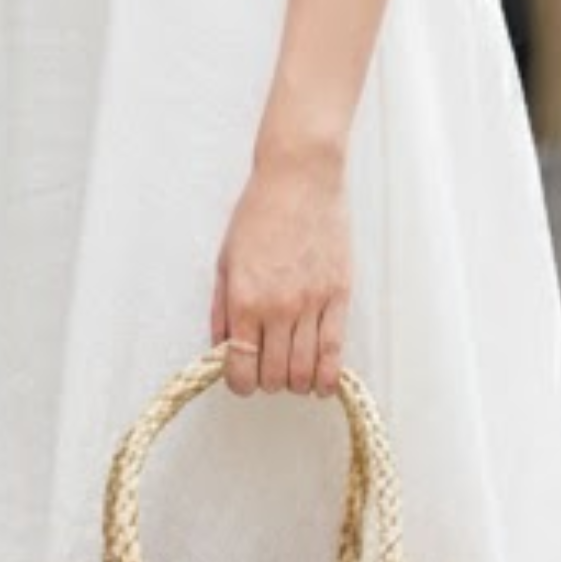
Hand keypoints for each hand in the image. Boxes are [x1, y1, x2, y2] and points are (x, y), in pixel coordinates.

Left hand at [211, 149, 348, 395]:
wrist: (300, 178)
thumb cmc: (259, 213)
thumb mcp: (225, 260)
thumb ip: (221, 309)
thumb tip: (221, 347)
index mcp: (245, 299)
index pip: (240, 366)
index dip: (239, 383)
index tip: (241, 380)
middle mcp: (279, 308)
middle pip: (275, 375)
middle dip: (267, 382)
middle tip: (266, 372)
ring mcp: (312, 303)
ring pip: (306, 370)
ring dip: (297, 382)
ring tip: (293, 374)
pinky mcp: (339, 296)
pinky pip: (336, 350)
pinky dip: (328, 376)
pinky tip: (322, 382)